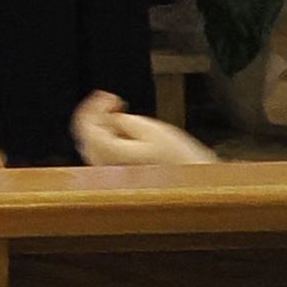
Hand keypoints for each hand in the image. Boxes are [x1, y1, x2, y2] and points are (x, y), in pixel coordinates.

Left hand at [72, 88, 217, 168]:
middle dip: (98, 115)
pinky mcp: (122, 181)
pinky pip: (105, 156)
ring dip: (104, 127)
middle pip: (87, 135)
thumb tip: (114, 118)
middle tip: (116, 102)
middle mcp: (105, 168)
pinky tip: (127, 136)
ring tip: (123, 115)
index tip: (110, 96)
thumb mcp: (155, 131)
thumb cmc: (181, 162)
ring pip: (95, 146)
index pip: (86, 126)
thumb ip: (127, 122)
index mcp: (109, 154)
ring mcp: (112, 177)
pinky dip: (110, 141)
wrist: (199, 190)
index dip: (94, 106)